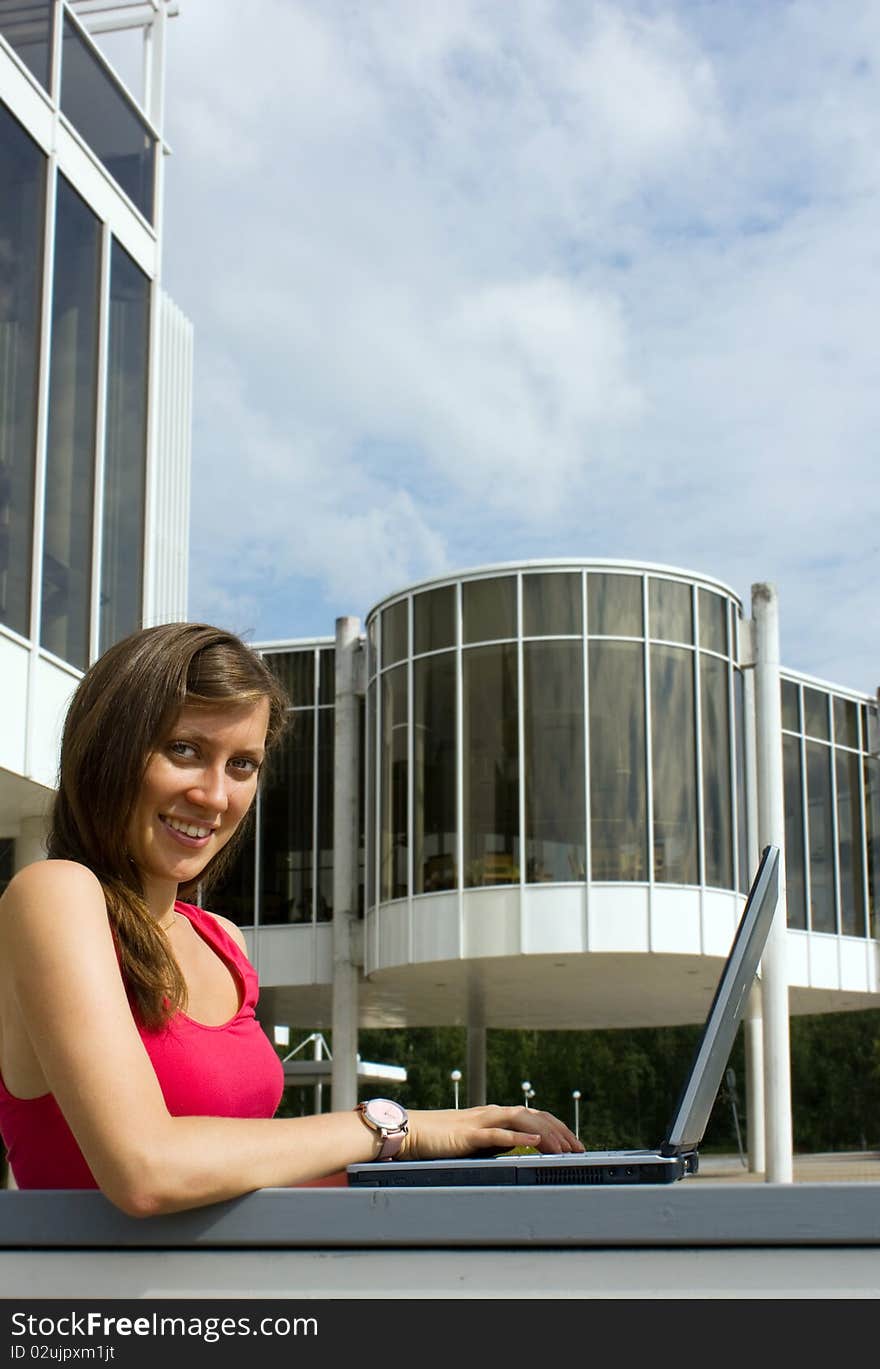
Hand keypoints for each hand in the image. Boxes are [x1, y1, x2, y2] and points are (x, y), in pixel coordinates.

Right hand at [401, 1104, 584, 1161]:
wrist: (414, 1132)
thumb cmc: (444, 1138)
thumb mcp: (479, 1142)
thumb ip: (498, 1143)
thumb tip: (521, 1151)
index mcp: (497, 1115)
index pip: (536, 1117)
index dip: (558, 1128)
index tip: (576, 1145)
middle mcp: (493, 1113)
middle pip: (535, 1116)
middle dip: (560, 1131)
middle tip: (579, 1149)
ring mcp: (482, 1121)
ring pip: (521, 1120)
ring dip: (545, 1134)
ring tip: (563, 1149)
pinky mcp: (469, 1134)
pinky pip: (497, 1134)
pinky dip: (518, 1138)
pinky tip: (533, 1144)